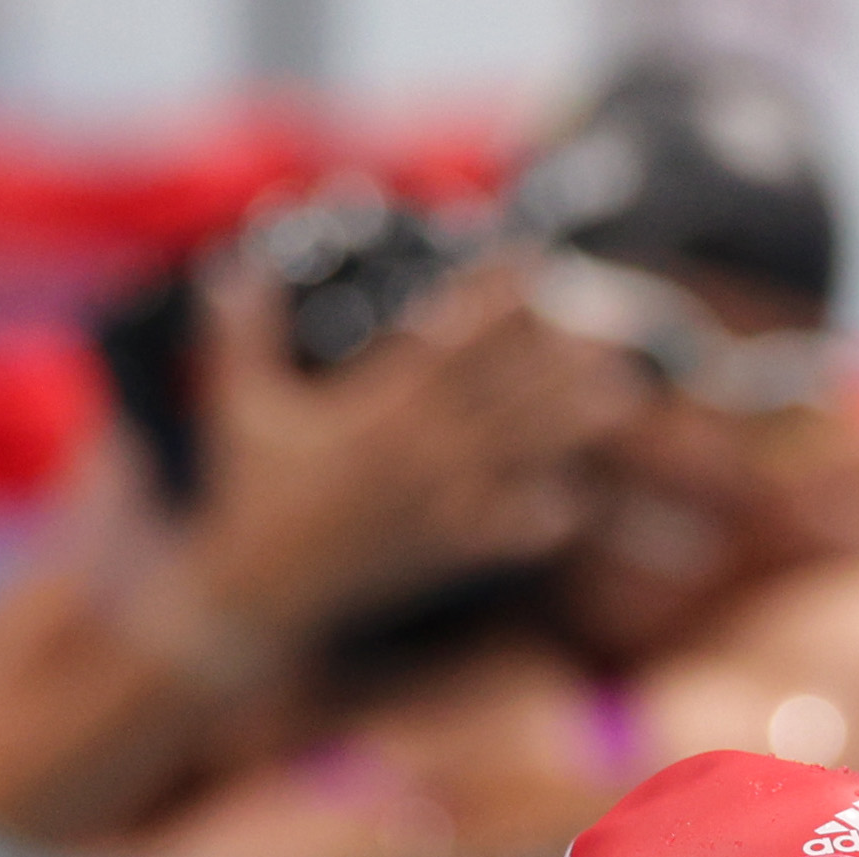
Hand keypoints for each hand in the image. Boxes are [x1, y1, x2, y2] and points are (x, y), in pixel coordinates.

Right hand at [182, 257, 648, 638]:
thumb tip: (234, 261)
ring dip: (572, 424)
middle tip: (612, 324)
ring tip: (623, 395)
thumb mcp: (242, 400)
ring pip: (519, 455)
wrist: (261, 592)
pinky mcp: (442, 551)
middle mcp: (417, 453)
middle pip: (504, 394)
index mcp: (374, 410)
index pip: (445, 341)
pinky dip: (543, 521)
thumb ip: (243, 328)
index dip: (490, 299)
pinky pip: (507, 535)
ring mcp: (436, 504)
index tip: (529, 262)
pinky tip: (578, 503)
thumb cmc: (251, 490)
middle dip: (559, 356)